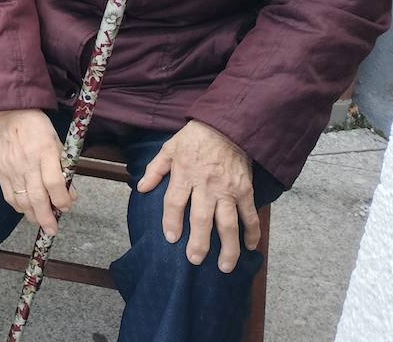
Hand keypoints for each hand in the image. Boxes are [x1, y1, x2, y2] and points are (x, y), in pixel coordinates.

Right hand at [0, 109, 72, 234]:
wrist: (9, 115)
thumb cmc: (37, 128)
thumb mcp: (57, 143)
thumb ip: (64, 169)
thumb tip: (69, 196)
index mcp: (45, 151)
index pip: (54, 183)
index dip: (61, 200)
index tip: (66, 207)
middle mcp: (27, 162)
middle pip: (37, 197)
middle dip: (46, 218)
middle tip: (52, 230)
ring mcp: (12, 168)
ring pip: (22, 201)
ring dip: (33, 216)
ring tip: (41, 222)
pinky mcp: (1, 171)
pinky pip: (9, 196)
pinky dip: (18, 207)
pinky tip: (26, 210)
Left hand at [137, 120, 258, 272]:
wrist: (227, 125)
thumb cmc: (195, 137)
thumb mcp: (169, 148)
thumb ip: (155, 169)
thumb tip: (140, 187)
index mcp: (185, 174)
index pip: (175, 202)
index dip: (171, 221)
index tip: (171, 239)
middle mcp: (206, 185)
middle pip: (201, 218)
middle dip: (198, 242)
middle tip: (195, 260)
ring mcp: (228, 189)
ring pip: (228, 223)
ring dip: (228, 247)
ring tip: (225, 267)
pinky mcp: (245, 190)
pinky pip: (250, 214)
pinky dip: (252, 232)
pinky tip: (250, 248)